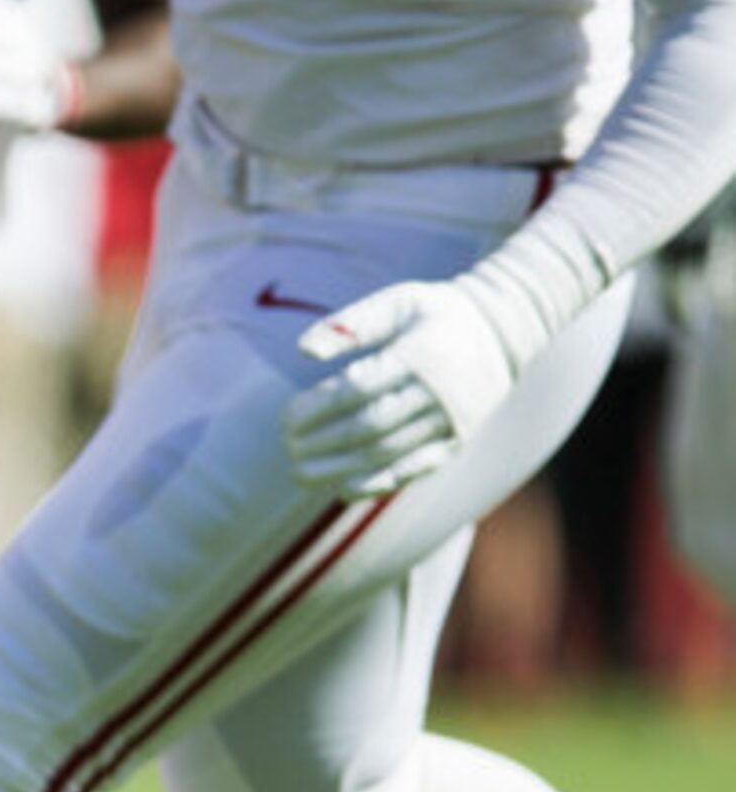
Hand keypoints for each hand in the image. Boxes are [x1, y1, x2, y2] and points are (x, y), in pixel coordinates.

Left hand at [282, 279, 528, 495]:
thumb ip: (351, 324)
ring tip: (298, 474)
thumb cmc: (438, 314)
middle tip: (287, 447)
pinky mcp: (457, 441)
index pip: (359, 389)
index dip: (318, 408)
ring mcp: (451, 421)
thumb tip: (303, 350)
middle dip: (323, 441)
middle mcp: (439, 392)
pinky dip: (378, 483)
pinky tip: (342, 490)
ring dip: (339, 468)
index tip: (286, 418)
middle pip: (370, 425)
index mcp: (420, 354)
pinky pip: (415, 469)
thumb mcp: (399, 301)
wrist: (506, 331)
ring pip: (388, 452)